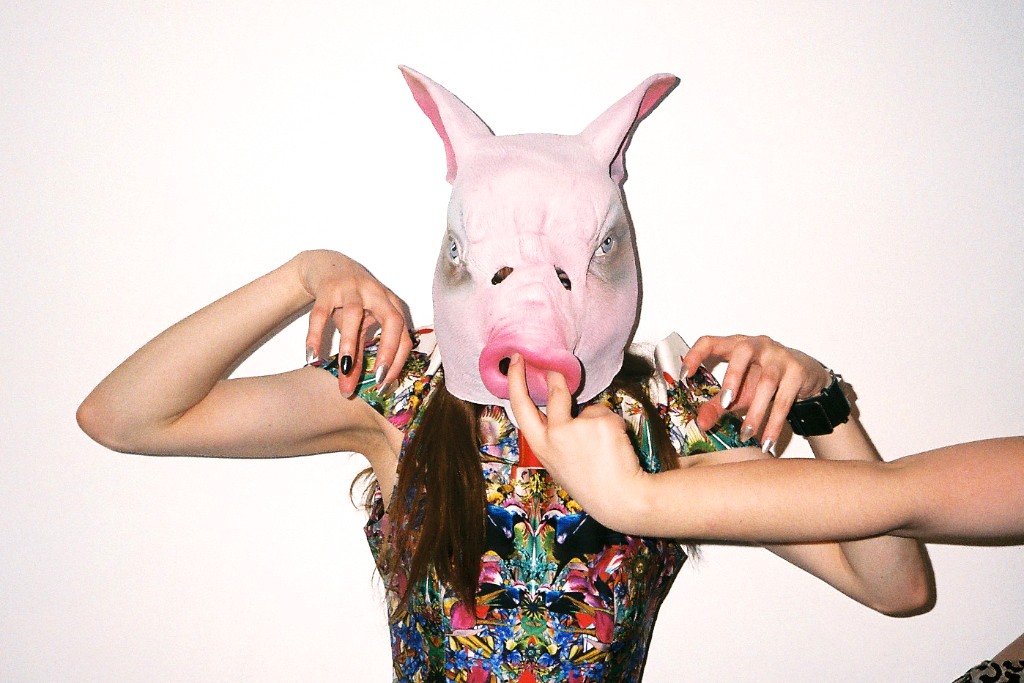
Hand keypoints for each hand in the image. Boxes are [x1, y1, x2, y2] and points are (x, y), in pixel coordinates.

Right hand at [296, 250, 412, 396]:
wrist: (326, 265)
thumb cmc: (350, 300)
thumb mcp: (359, 325)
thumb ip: (358, 355)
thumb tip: (348, 389)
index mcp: (391, 304)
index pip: (404, 335)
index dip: (397, 361)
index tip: (384, 384)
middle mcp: (376, 293)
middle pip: (392, 321)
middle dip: (387, 351)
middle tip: (376, 378)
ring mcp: (352, 287)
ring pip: (354, 315)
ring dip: (350, 345)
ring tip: (343, 370)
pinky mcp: (327, 287)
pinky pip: (320, 313)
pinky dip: (316, 336)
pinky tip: (311, 357)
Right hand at [507, 353, 647, 526]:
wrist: (619, 498)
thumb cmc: (589, 483)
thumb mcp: (558, 463)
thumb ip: (554, 437)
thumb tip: (563, 411)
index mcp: (540, 446)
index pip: (520, 407)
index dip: (516, 381)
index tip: (516, 362)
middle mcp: (554, 435)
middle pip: (554, 394)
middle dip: (554, 377)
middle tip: (556, 368)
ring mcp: (576, 427)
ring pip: (588, 408)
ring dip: (597, 420)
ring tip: (605, 446)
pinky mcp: (600, 421)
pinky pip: (606, 413)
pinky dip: (613, 425)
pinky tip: (615, 446)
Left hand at [682, 335, 829, 453]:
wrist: (804, 377)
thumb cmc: (764, 379)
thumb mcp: (738, 393)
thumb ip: (717, 405)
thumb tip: (700, 424)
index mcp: (735, 346)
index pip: (710, 341)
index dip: (695, 355)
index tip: (685, 375)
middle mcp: (757, 345)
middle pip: (743, 352)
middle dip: (733, 378)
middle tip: (725, 404)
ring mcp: (779, 356)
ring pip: (767, 382)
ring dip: (755, 411)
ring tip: (746, 434)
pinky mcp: (797, 371)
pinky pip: (784, 400)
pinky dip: (774, 423)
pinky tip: (767, 441)